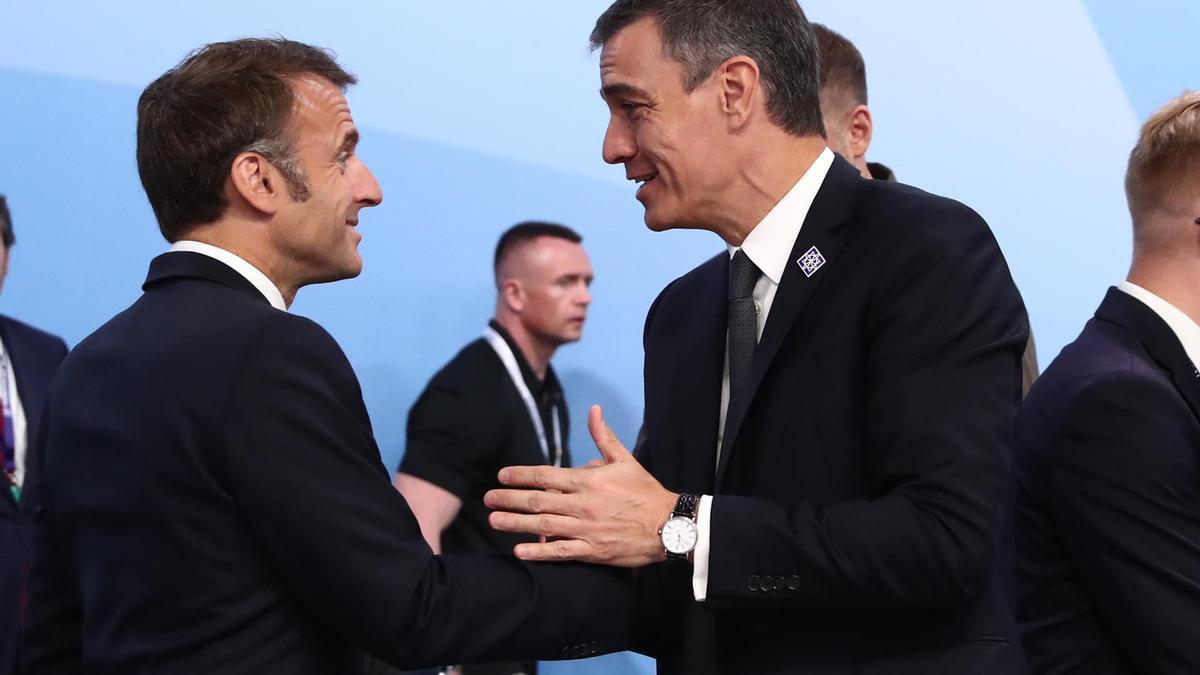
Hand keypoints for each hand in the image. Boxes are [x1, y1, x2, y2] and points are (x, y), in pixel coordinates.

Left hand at [485, 405, 677, 566]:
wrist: (669, 524)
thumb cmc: (645, 491)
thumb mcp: (624, 459)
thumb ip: (603, 436)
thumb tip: (594, 409)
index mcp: (588, 481)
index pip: (546, 475)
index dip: (520, 475)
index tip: (501, 476)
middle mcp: (582, 504)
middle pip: (538, 501)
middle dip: (509, 499)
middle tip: (487, 499)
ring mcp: (586, 529)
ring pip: (544, 526)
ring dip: (516, 523)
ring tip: (494, 521)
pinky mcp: (593, 551)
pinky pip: (561, 552)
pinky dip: (539, 552)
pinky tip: (519, 551)